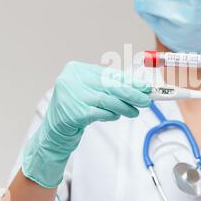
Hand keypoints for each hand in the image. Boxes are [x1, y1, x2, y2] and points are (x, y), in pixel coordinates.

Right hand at [22, 62, 150, 187]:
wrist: (54, 131)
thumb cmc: (76, 108)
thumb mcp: (91, 92)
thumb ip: (110, 87)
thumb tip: (138, 87)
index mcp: (76, 69)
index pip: (109, 74)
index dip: (129, 81)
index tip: (144, 86)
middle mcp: (71, 80)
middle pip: (109, 86)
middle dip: (131, 93)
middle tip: (146, 99)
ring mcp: (71, 96)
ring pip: (107, 100)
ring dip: (125, 107)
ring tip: (135, 111)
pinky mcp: (74, 113)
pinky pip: (101, 113)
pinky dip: (111, 115)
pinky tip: (116, 116)